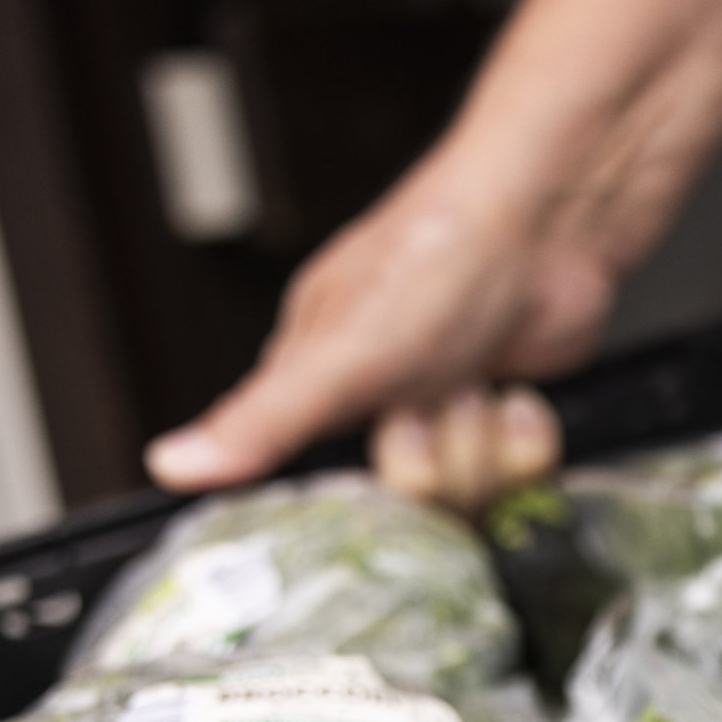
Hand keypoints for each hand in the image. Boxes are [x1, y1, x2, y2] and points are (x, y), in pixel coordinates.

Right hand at [145, 152, 586, 508]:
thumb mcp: (339, 353)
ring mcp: (444, 406)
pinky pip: (522, 473)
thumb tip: (171, 464)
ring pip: (469, 487)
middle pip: (411, 497)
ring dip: (483, 436)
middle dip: (440, 451)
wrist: (550, 224)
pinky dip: (527, 434)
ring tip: (478, 377)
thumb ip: (263, 419)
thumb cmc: (435, 258)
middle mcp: (378, 398)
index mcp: (317, 380)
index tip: (390, 436)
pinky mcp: (503, 413)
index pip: (325, 482)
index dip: (368, 476)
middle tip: (442, 391)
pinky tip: (517, 391)